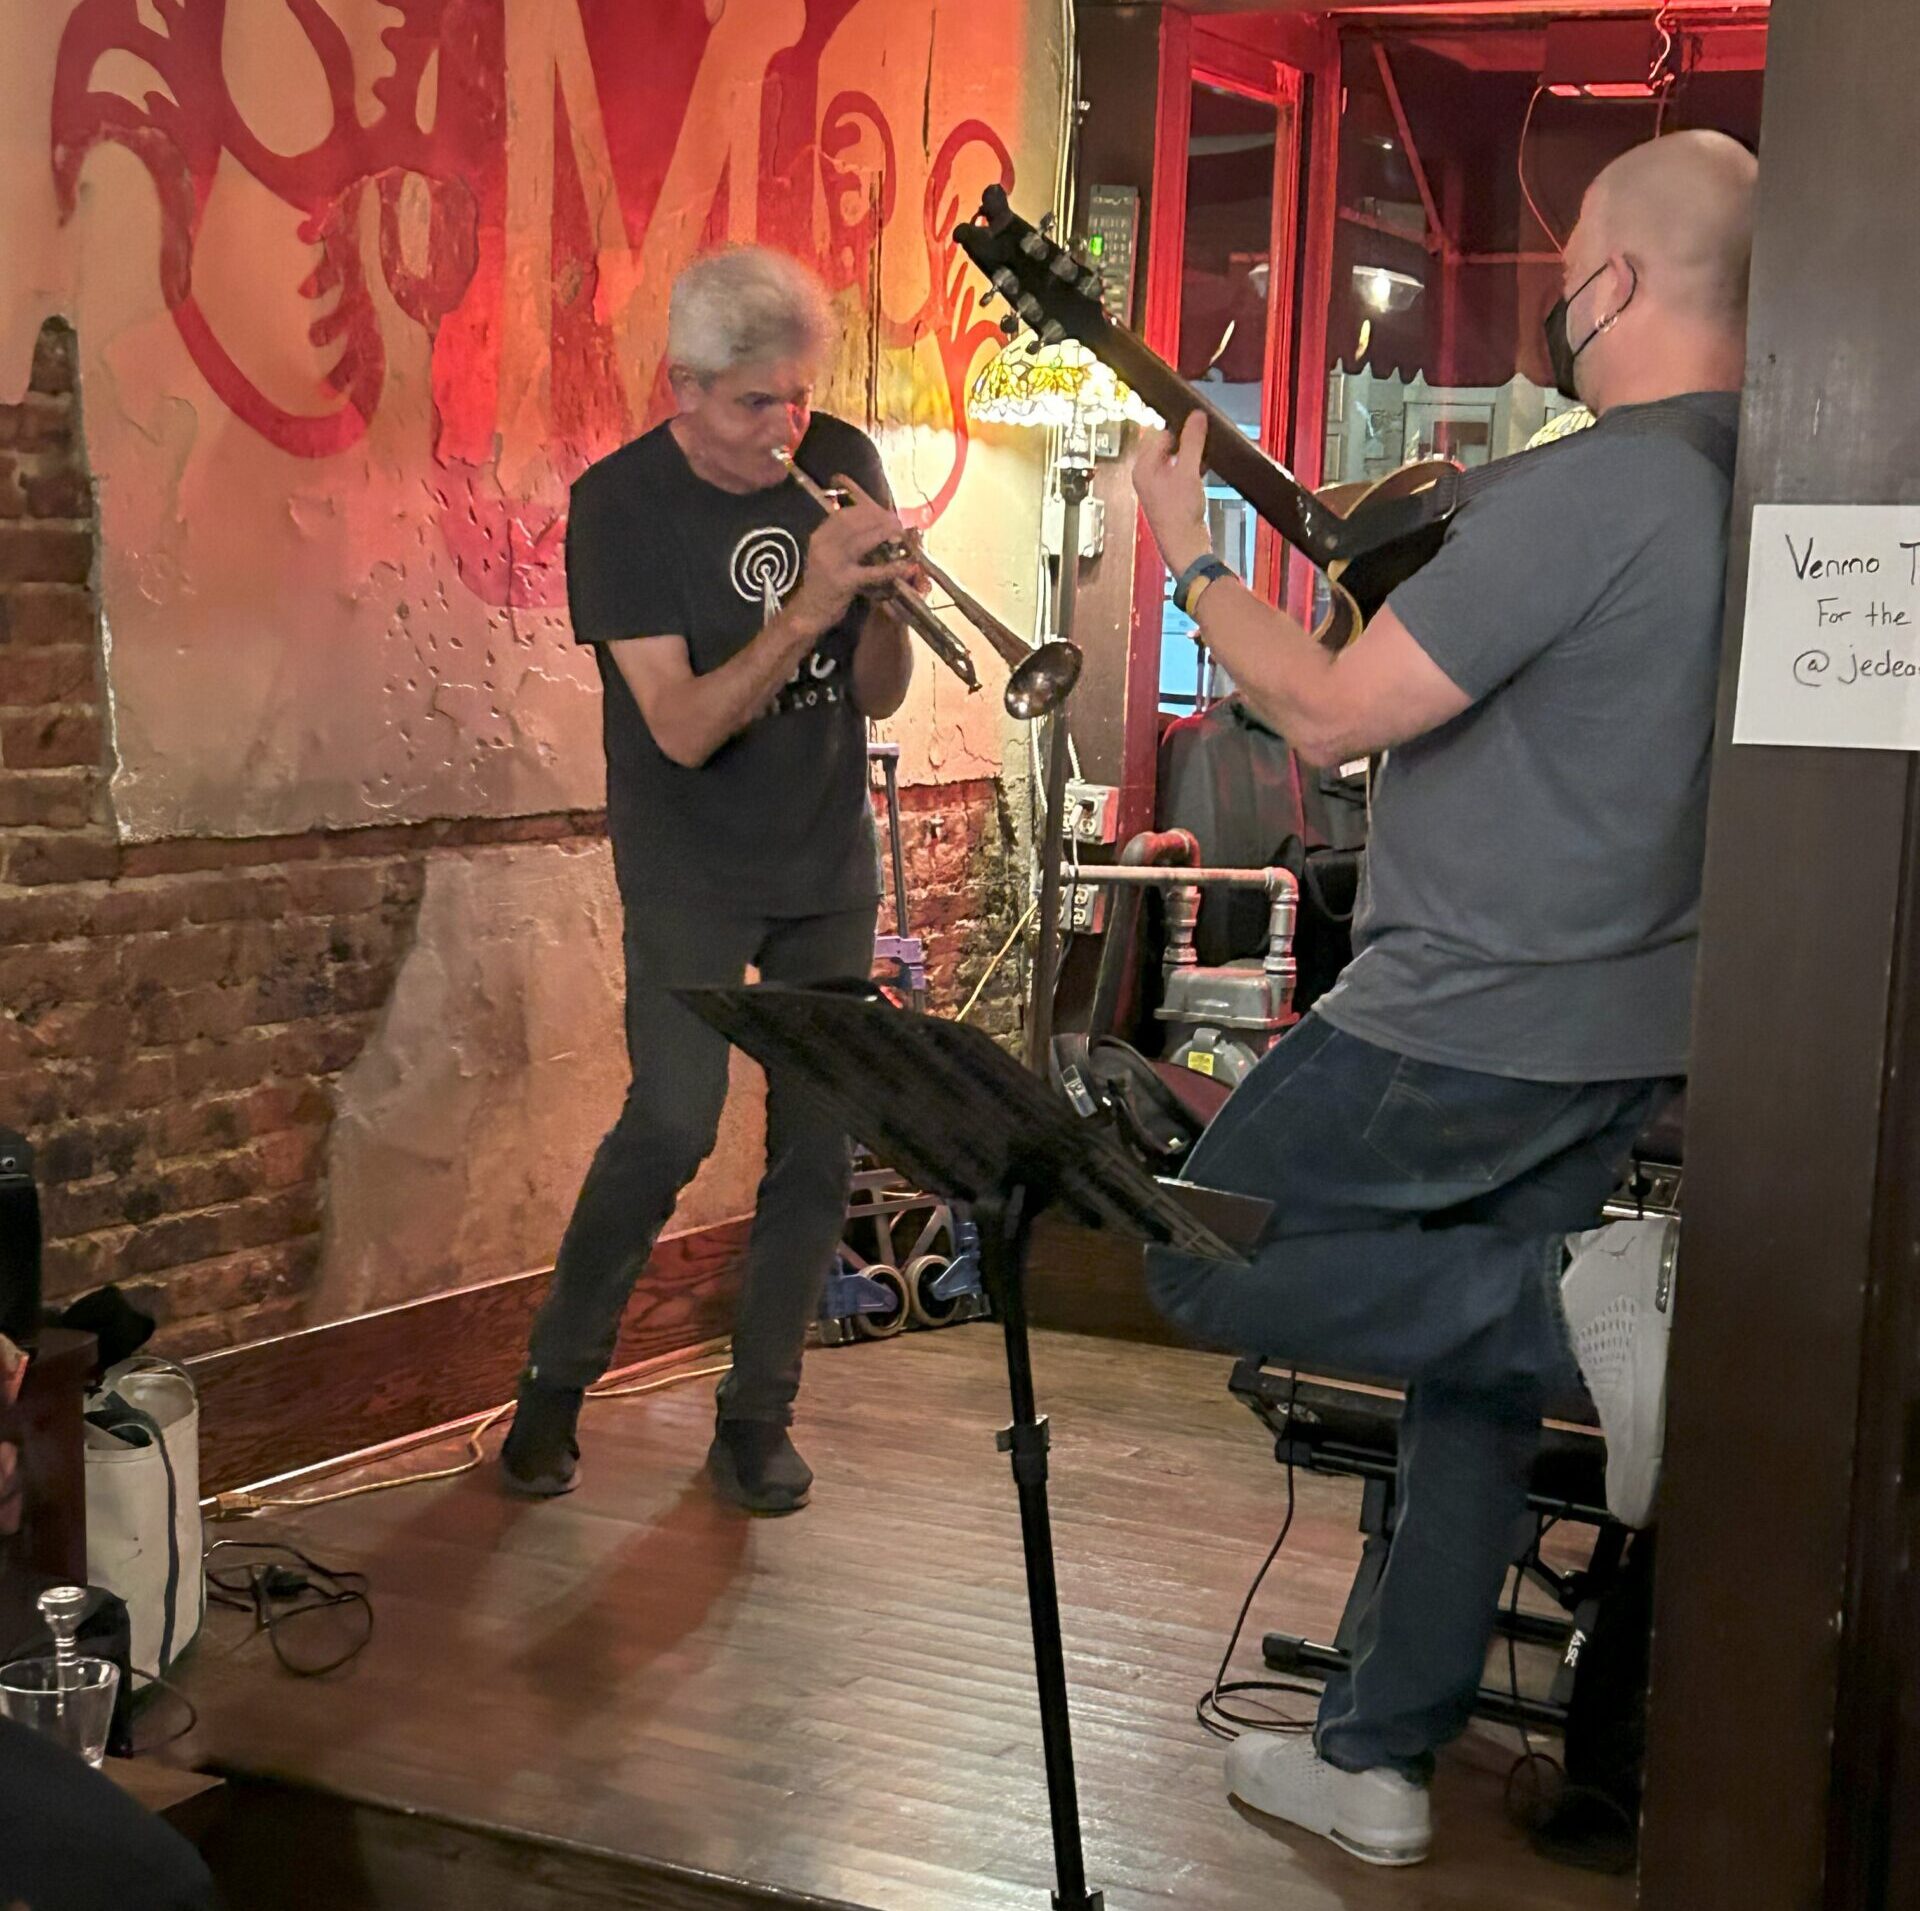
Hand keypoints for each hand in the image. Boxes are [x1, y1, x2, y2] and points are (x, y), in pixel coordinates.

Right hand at [790, 477, 916, 630]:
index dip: (866, 510)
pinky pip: (871, 572)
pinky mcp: (843, 582)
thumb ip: (843, 540)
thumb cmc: (823, 583)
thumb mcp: (828, 555)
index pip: (843, 514)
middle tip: (897, 522)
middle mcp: (823, 545)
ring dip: (884, 534)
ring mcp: (832, 563)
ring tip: (901, 535)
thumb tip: (872, 526)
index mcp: (819, 536)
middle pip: (854, 523)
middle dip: (879, 519)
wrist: (809, 612)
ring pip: (862, 541)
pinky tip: (903, 566)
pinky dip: (889, 569)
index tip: (884, 512)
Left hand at [1133, 410, 1211, 575]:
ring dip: (1193, 456)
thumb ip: (1193, 441)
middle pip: (1169, 447)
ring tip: (1207, 455)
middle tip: (1205, 438)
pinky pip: (1182, 473)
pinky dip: (1194, 469)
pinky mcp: (1171, 496)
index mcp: (1143, 468)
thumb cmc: (1179, 514)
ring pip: (1177, 460)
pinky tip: (1206, 469)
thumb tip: (1197, 416)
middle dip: (1188, 443)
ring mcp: (1159, 487)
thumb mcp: (1188, 471)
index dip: (1181, 428)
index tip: (1198, 422)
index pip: (1161, 435)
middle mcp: (1147, 476)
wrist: (1185, 546)